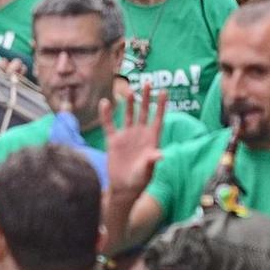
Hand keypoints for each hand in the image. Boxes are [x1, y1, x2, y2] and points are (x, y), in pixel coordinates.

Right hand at [100, 82, 166, 196]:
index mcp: (152, 139)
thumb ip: (152, 161)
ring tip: (130, 91)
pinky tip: (105, 103)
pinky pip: (109, 125)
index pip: (158, 118)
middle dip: (146, 98)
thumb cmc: (139, 180)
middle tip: (148, 82)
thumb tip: (160, 155)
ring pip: (128, 115)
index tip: (164, 91)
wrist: (123, 187)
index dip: (161, 105)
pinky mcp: (113, 141)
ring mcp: (126, 136)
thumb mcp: (147, 171)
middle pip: (144, 112)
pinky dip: (106, 114)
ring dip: (129, 103)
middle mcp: (140, 134)